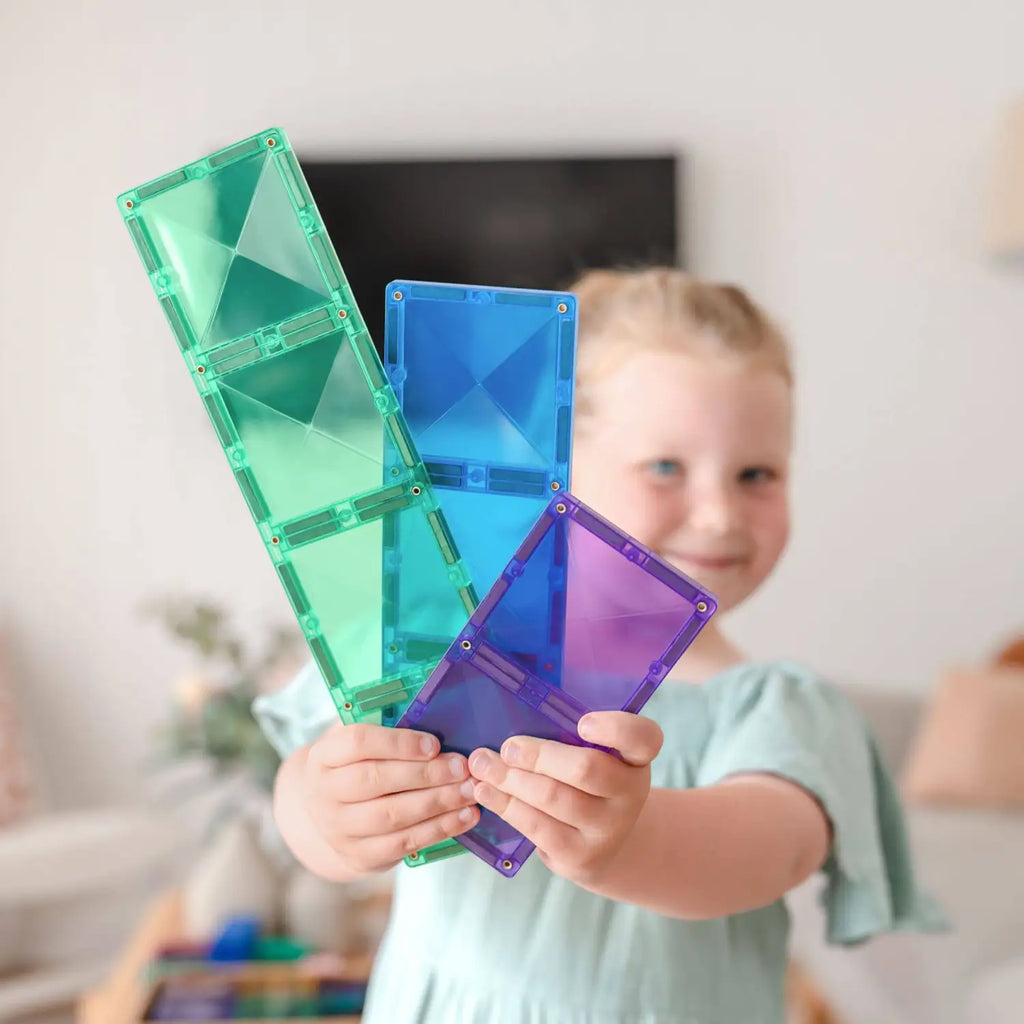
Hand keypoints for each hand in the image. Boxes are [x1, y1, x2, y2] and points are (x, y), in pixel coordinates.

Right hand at [303, 722, 479, 874]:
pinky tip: (464, 816)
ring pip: (393, 815)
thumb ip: (384, 724)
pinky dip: (439, 829)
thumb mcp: (356, 744)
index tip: (434, 744)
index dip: (398, 743)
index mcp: (323, 757)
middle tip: (462, 767)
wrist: (327, 819)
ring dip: (438, 802)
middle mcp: (325, 794)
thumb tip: (431, 711)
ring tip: (469, 791)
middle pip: (377, 780)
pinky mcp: (360, 856)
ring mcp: (339, 829)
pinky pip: (404, 843)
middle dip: (426, 773)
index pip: (358, 743)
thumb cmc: (354, 768)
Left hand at [468, 712, 662, 883]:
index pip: (644, 738)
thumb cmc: (591, 784)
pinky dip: (506, 805)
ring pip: (553, 798)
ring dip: (510, 779)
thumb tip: (514, 716)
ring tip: (482, 765)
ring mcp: (607, 829)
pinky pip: (537, 826)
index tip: (583, 723)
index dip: (615, 728)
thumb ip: (570, 735)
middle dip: (539, 756)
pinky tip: (486, 792)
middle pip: (586, 769)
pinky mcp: (579, 856)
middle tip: (508, 747)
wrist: (606, 844)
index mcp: (636, 758)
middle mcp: (630, 793)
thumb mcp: (598, 756)